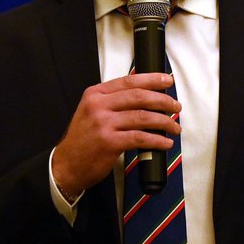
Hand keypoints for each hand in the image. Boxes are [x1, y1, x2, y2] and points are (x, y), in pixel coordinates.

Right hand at [52, 73, 180, 196]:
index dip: (152, 79)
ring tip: (174, 127)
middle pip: (139, 96)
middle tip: (176, 107)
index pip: (128, 81)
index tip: (167, 81)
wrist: (66, 165)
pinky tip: (165, 143)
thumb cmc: (84, 139)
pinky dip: (157, 140)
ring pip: (143, 117)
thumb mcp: (92, 111)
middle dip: (163, 101)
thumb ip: (112, 101)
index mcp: (95, 94)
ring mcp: (103, 124)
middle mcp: (98, 106)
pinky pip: (140, 138)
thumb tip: (145, 94)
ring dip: (164, 122)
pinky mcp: (109, 142)